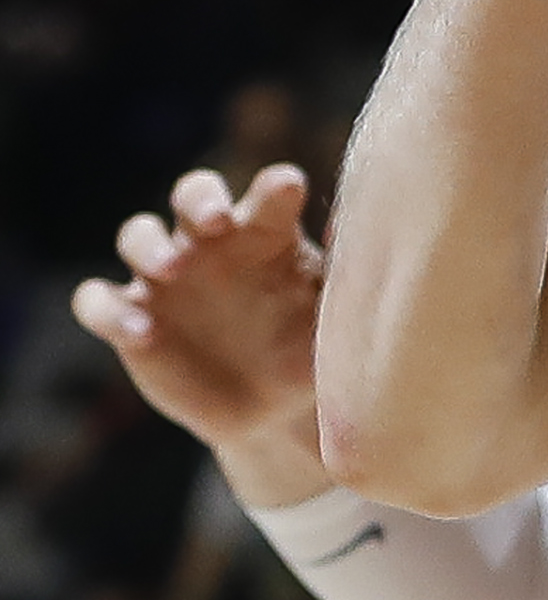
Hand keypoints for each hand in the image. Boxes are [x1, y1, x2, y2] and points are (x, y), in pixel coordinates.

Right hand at [73, 166, 329, 503]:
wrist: (272, 412)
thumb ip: (353, 284)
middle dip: (200, 196)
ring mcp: (166, 278)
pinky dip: (110, 310)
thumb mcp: (335, 322)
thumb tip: (394, 244)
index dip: (273, 187)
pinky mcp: (132, 318)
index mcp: (268, 234)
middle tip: (216, 219)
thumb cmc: (311, 349)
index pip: (267, 195)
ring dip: (148, 243)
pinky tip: (141, 332)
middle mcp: (212, 244)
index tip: (287, 186)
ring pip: (137, 234)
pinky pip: (101, 302)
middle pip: (193, 194)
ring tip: (170, 268)